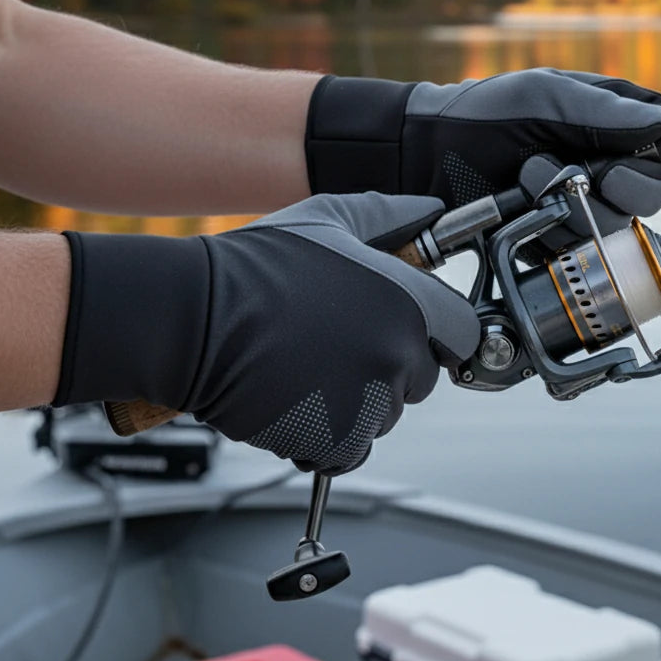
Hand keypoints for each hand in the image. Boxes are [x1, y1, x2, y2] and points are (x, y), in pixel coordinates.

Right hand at [55, 193, 479, 474]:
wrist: (194, 320)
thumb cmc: (256, 269)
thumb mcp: (328, 221)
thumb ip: (390, 216)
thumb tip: (430, 210)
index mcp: (409, 302)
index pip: (465, 333)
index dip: (441, 334)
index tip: (419, 336)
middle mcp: (399, 353)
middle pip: (423, 378)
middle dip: (391, 369)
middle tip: (339, 347)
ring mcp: (370, 402)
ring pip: (385, 415)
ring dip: (357, 404)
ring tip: (306, 369)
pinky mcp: (338, 441)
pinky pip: (351, 450)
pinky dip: (327, 437)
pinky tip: (294, 401)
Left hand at [305, 69, 660, 244]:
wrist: (425, 154)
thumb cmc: (487, 112)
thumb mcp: (546, 97)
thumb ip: (608, 112)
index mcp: (612, 121)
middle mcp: (605, 165)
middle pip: (652, 192)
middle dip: (628, 187)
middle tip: (593, 175)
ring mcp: (580, 205)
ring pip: (616, 226)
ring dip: (576, 206)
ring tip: (529, 177)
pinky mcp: (553, 239)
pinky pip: (579, 250)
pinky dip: (554, 234)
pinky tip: (524, 212)